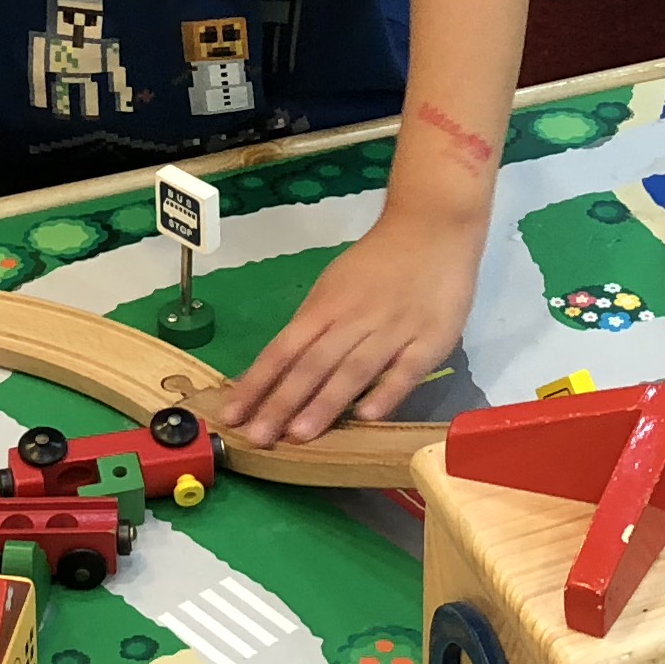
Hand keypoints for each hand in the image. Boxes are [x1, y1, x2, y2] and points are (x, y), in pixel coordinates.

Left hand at [217, 200, 484, 444]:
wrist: (432, 225)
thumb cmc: (379, 262)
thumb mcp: (335, 286)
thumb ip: (313, 327)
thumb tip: (278, 369)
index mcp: (326, 306)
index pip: (283, 348)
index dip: (257, 382)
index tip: (232, 415)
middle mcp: (354, 319)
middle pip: (313, 363)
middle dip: (282, 402)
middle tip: (258, 438)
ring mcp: (394, 329)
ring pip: (354, 369)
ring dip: (325, 402)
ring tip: (299, 435)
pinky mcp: (432, 339)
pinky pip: (407, 369)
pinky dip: (387, 391)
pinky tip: (367, 416)